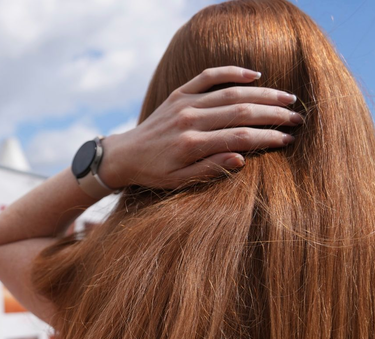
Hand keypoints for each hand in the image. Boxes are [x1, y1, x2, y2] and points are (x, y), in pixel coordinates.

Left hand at [99, 66, 301, 189]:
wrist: (125, 155)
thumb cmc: (154, 173)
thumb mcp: (179, 181)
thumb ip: (210, 169)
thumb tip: (242, 159)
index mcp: (191, 145)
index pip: (240, 137)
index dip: (268, 137)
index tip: (288, 140)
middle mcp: (190, 120)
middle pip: (241, 112)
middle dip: (273, 114)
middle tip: (297, 118)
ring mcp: (184, 103)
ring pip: (231, 92)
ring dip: (263, 94)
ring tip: (287, 99)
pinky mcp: (179, 94)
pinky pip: (209, 77)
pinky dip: (232, 72)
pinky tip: (254, 76)